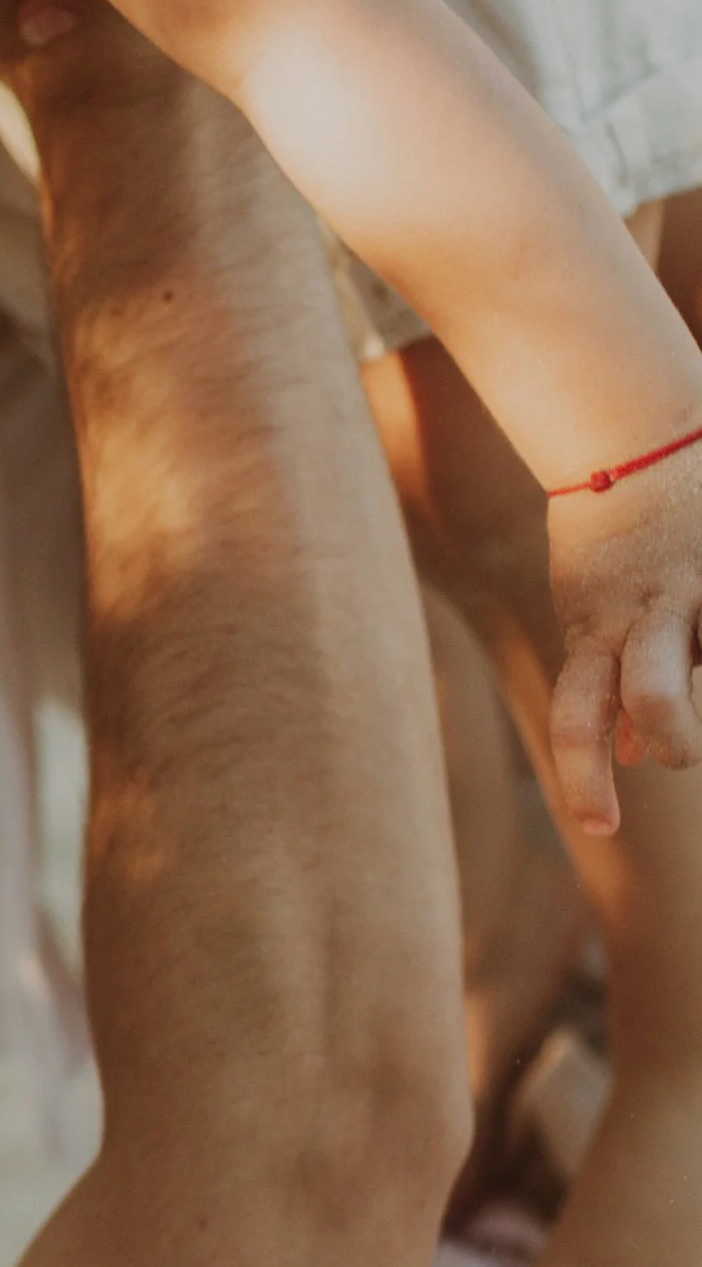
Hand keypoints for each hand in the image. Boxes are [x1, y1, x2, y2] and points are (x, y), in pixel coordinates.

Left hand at [547, 441, 701, 831]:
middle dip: (676, 741)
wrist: (633, 436)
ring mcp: (698, 587)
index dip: (585, 781)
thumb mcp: (590, 612)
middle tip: (676, 753)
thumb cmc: (611, 542)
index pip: (577, 719)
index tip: (600, 829)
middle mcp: (647, 612)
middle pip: (652, 694)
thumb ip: (609, 683)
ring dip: (693, 707)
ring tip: (693, 707)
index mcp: (597, 630)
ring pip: (692, 662)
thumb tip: (628, 755)